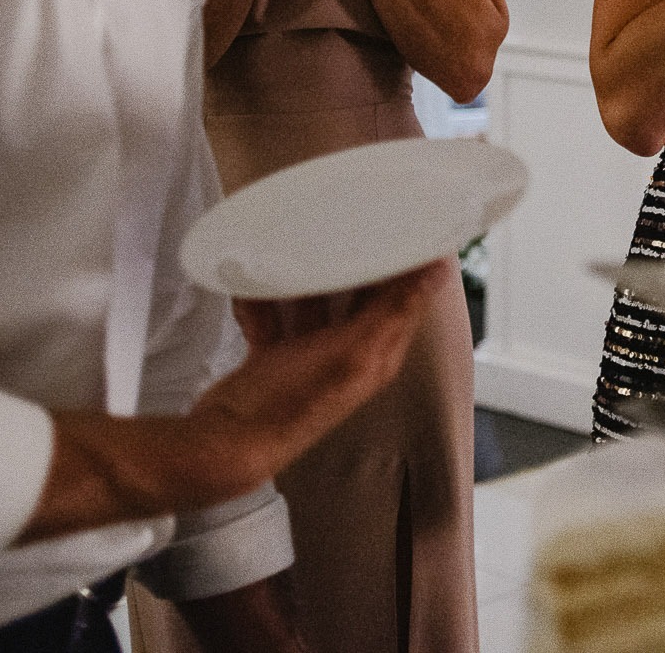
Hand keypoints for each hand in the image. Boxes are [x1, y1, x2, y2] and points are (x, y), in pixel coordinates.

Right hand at [21, 265, 438, 543]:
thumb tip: (440, 274)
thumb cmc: (290, 405)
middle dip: (351, 260)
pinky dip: (260, 302)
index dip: (410, 260)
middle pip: (360, 292)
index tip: (404, 222)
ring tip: (287, 253)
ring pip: (313, 299)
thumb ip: (395, 311)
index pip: (407, 295)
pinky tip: (249, 290)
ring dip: (299, 278)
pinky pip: (273, 314)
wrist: (224, 443)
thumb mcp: (351, 352)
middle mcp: (349, 354)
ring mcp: (310, 355)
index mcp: (377, 353)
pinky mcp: (276, 357)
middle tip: (342, 225)